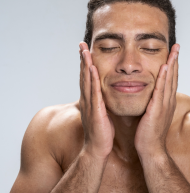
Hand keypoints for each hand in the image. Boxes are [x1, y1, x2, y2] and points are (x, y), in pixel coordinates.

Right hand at [79, 42, 114, 158]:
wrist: (98, 148)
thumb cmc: (101, 132)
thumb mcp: (101, 114)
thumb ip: (100, 103)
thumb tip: (103, 96)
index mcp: (90, 100)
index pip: (86, 79)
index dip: (85, 64)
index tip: (86, 51)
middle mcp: (87, 100)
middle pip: (83, 76)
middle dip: (82, 59)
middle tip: (81, 44)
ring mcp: (90, 104)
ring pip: (87, 81)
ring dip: (85, 65)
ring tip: (85, 50)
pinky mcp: (95, 110)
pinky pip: (94, 92)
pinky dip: (92, 79)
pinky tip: (91, 68)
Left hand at [134, 44, 179, 157]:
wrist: (151, 149)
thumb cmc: (149, 133)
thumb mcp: (153, 115)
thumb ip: (154, 103)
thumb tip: (151, 96)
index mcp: (166, 102)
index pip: (171, 80)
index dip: (173, 66)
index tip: (172, 53)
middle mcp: (168, 101)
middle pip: (173, 77)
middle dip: (175, 60)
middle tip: (176, 46)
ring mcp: (164, 105)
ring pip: (169, 81)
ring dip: (172, 65)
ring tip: (173, 51)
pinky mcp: (157, 110)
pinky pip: (160, 91)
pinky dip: (164, 78)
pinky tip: (165, 67)